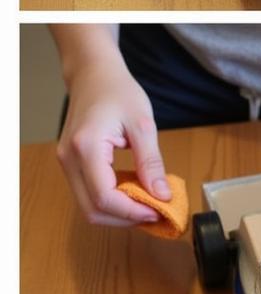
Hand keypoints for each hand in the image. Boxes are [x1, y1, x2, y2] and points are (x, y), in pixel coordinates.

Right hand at [56, 60, 170, 226]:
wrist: (94, 74)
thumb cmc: (119, 92)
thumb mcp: (143, 125)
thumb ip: (151, 162)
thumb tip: (162, 195)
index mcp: (86, 148)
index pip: (105, 197)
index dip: (133, 211)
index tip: (160, 211)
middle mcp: (69, 160)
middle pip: (92, 210)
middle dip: (125, 219)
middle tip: (156, 213)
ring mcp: (67, 163)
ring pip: (88, 206)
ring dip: (118, 213)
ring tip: (148, 205)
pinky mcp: (71, 163)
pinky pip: (88, 193)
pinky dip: (111, 200)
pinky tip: (134, 194)